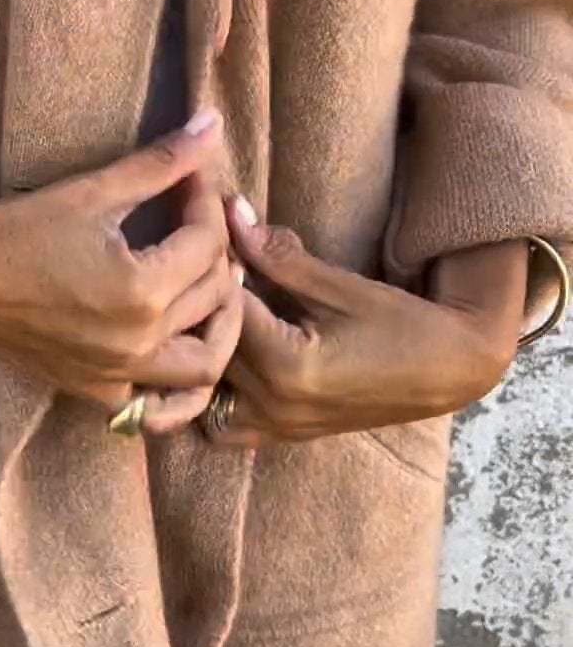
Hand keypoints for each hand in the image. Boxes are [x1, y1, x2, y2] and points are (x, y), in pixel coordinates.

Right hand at [0, 114, 242, 427]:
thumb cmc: (18, 228)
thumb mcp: (95, 190)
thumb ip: (162, 162)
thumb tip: (213, 123)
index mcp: (141, 291)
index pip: (208, 242)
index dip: (207, 200)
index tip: (192, 177)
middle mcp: (137, 343)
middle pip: (214, 295)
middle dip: (216, 249)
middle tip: (198, 219)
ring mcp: (117, 375)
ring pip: (204, 362)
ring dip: (217, 323)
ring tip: (205, 283)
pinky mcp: (95, 391)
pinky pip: (161, 404)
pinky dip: (180, 380)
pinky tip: (176, 342)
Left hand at [214, 198, 527, 442]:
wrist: (445, 371)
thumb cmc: (400, 323)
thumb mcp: (340, 286)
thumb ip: (279, 256)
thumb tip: (232, 211)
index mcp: (288, 367)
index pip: (224, 312)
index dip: (214, 273)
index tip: (212, 244)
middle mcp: (274, 406)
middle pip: (210, 351)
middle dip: (203, 309)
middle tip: (206, 274)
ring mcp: (277, 428)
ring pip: (207, 390)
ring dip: (203, 352)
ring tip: (211, 316)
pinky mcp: (281, 435)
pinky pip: (223, 423)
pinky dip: (213, 394)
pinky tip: (222, 358)